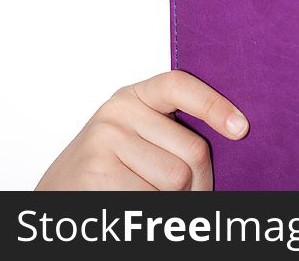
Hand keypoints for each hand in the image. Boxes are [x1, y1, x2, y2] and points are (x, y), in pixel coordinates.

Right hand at [35, 70, 248, 189]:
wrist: (57, 195)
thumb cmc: (111, 169)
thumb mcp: (140, 137)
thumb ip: (173, 130)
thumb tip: (234, 130)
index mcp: (135, 96)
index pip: (180, 86)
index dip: (214, 105)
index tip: (241, 128)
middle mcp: (119, 111)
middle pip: (194, 149)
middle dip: (198, 182)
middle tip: (179, 194)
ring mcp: (106, 139)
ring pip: (178, 179)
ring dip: (175, 200)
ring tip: (147, 195)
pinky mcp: (97, 171)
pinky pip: (154, 199)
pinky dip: (153, 211)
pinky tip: (131, 202)